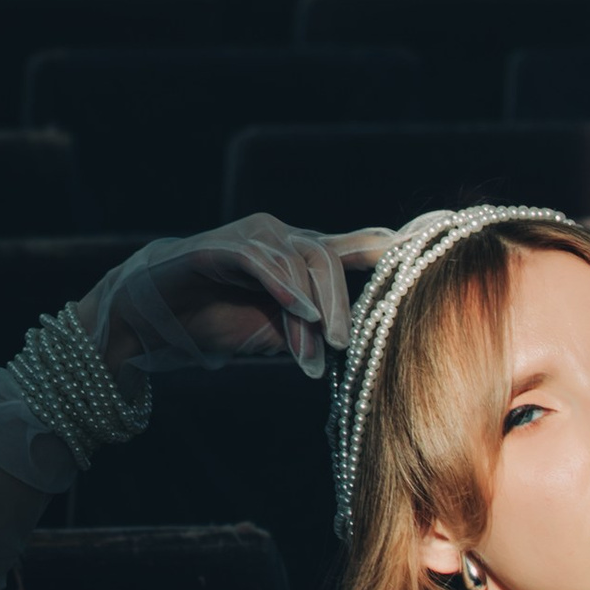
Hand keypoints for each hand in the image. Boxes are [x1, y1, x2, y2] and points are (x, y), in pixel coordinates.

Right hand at [71, 216, 393, 381]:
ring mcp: (251, 237)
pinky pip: (260, 260)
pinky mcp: (218, 247)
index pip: (360, 244)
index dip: (399, 241)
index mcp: (302, 257)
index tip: (441, 236)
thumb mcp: (280, 332)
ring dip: (311, 313)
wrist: (148, 319)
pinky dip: (283, 286)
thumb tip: (359, 341)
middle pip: (329, 260)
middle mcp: (282, 237)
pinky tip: (300, 312)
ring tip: (312, 354)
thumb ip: (318, 327)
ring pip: (299, 262)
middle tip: (344, 348)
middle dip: (342, 307)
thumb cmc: (217, 323)